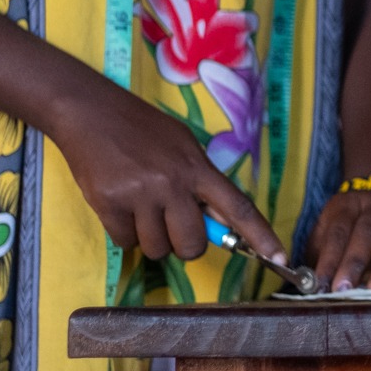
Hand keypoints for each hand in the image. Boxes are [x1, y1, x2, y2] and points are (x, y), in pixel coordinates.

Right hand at [44, 82, 282, 264]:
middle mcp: (173, 183)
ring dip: (150, 238)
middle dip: (183, 243)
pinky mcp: (108, 204)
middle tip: (169, 221)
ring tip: (140, 207)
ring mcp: (140, 195)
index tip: (280, 260)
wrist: (89, 111)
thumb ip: (201, 183)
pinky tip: (119, 205)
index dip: (261, 236)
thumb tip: (220, 223)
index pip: (238, 208)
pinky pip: (125, 243)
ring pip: (157, 249)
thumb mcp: (182, 146)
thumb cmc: (141, 128)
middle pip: (192, 245)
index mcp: (197, 167)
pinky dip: (124, 233)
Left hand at [306, 188, 370, 291]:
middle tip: (345, 289)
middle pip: (368, 232)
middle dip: (356, 261)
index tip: (320, 286)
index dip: (329, 259)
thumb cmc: (349, 221)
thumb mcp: (328, 225)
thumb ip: (318, 252)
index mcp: (349, 204)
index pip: (338, 231)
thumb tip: (303, 284)